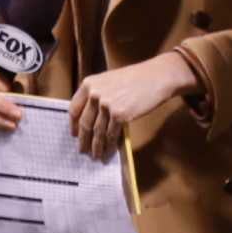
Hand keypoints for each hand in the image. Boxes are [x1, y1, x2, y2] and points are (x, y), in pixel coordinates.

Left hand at [70, 49, 201, 158]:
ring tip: (96, 156)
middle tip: (82, 150)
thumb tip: (91, 118)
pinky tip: (109, 152)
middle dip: (83, 140)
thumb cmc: (137, 78)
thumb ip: (97, 94)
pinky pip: (111, 135)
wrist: (157, 77)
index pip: (74, 109)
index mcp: (89, 84)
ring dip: (96, 147)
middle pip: (84, 123)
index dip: (73, 125)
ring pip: (97, 132)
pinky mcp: (120, 115)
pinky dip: (110, 146)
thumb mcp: (110, 81)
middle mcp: (94, 94)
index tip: (74, 134)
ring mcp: (106, 105)